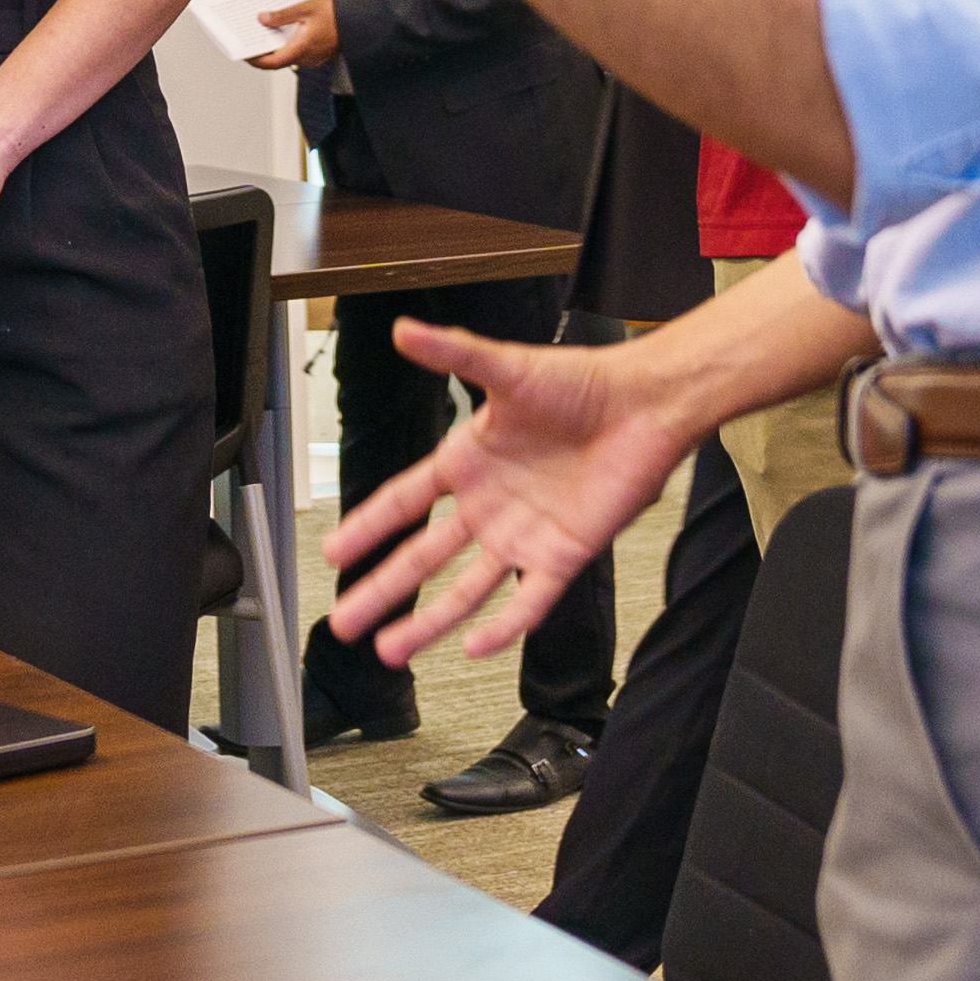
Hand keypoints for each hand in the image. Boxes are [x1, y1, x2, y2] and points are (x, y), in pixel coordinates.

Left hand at [244, 0, 342, 77]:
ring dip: (275, 48)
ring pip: (287, 57)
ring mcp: (312, 59)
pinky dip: (287, 46)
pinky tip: (284, 32)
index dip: (255, 60)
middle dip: (263, 51)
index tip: (244, 53)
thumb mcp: (304, 8)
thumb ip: (282, 15)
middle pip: (277, 61)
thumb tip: (262, 19)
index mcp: (300, 49)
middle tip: (251, 39)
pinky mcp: (317, 55)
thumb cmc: (335, 14)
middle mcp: (305, 58)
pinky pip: (297, 53)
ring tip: (265, 33)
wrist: (357, 21)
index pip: (271, 63)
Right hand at [321, 321, 685, 666]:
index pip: (401, 504)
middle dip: (382, 591)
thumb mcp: (507, 368)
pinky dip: (501, 627)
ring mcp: (522, 535)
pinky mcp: (562, 555)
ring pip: (465, 590)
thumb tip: (404, 330)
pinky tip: (473, 645)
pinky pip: (526, 601)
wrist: (646, 405)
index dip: (366, 529)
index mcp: (466, 462)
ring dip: (429, 621)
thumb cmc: (582, 383)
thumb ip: (453, 353)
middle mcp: (488, 505)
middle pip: (422, 559)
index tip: (333, 555)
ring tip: (393, 650)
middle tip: (346, 622)